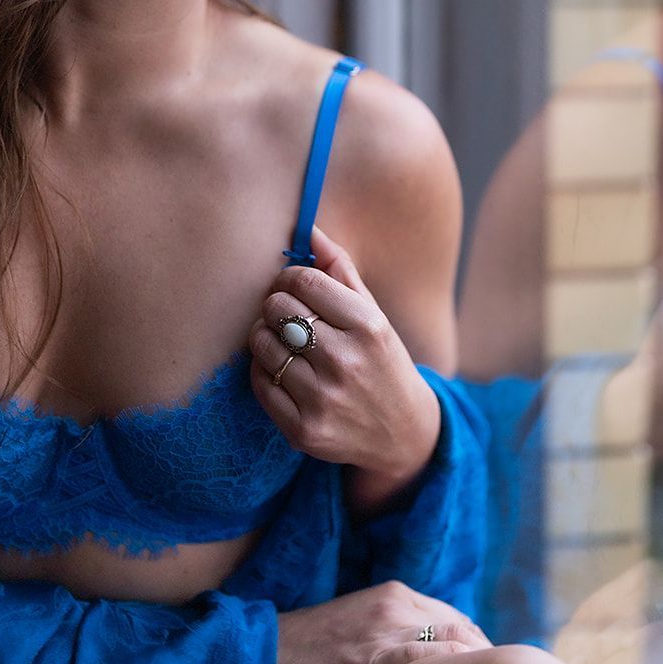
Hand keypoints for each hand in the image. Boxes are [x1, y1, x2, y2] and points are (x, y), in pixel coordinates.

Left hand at [248, 228, 441, 512]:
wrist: (403, 434)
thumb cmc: (383, 362)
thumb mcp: (374, 315)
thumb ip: (340, 270)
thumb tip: (308, 229)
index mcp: (368, 326)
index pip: (303, 281)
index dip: (288, 277)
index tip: (291, 285)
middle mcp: (345, 361)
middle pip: (277, 309)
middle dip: (275, 305)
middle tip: (285, 313)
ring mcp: (322, 398)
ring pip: (262, 344)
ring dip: (264, 336)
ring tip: (281, 341)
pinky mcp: (303, 429)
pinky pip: (259, 383)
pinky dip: (262, 370)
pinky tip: (281, 369)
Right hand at [274, 580, 491, 663]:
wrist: (264, 656)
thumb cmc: (308, 651)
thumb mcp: (358, 627)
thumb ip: (394, 635)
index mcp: (395, 593)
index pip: (456, 619)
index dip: (476, 650)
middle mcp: (398, 603)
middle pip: (465, 630)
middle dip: (485, 662)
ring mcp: (387, 628)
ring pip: (456, 643)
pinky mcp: (374, 658)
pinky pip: (429, 662)